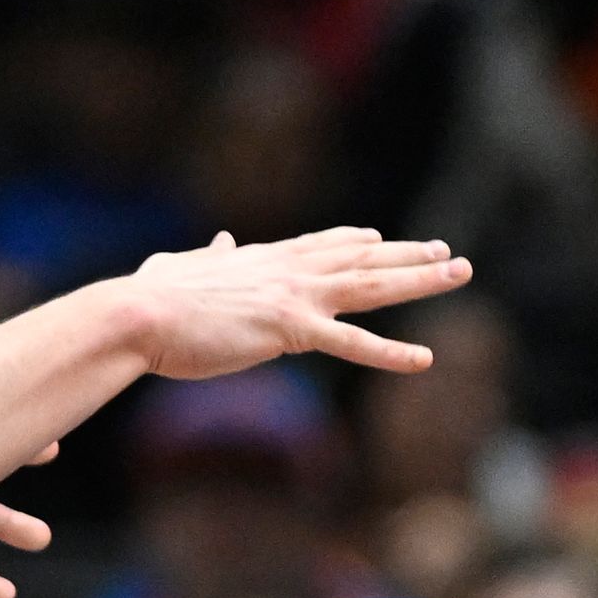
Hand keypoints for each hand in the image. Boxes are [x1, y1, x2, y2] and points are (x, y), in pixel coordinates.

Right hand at [118, 229, 470, 381]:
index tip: (380, 236)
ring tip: (460, 274)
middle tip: (448, 253)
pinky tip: (424, 360)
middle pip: (361, 259)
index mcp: (260, 259)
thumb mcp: (179, 266)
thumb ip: (203, 255)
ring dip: (420, 280)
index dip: (354, 241)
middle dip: (409, 255)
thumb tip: (218, 241)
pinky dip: (390, 353)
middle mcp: (288, 271)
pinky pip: (352, 345)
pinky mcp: (290, 330)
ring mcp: (294, 297)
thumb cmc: (149, 298)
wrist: (138, 314)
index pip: (320, 245)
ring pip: (372, 286)